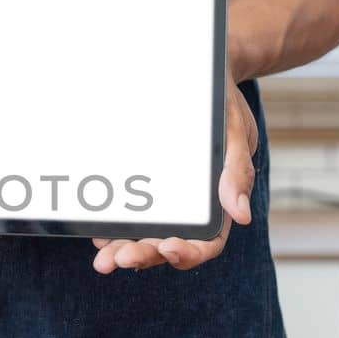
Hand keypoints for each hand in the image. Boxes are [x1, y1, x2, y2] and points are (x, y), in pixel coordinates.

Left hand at [91, 79, 256, 273]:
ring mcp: (165, 202)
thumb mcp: (236, 134)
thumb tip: (241, 215)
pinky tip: (96, 232)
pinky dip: (113, 228)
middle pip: (168, 246)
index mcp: (218, 205)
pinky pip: (128, 216)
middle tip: (117, 259)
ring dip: (123, 250)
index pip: (206, 243)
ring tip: (103, 257)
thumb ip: (237, 173)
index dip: (187, 253)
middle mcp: (190, 211)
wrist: (201, 79)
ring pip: (145, 237)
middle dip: (143, 256)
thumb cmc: (223, 109)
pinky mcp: (144, 188)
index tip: (167, 248)